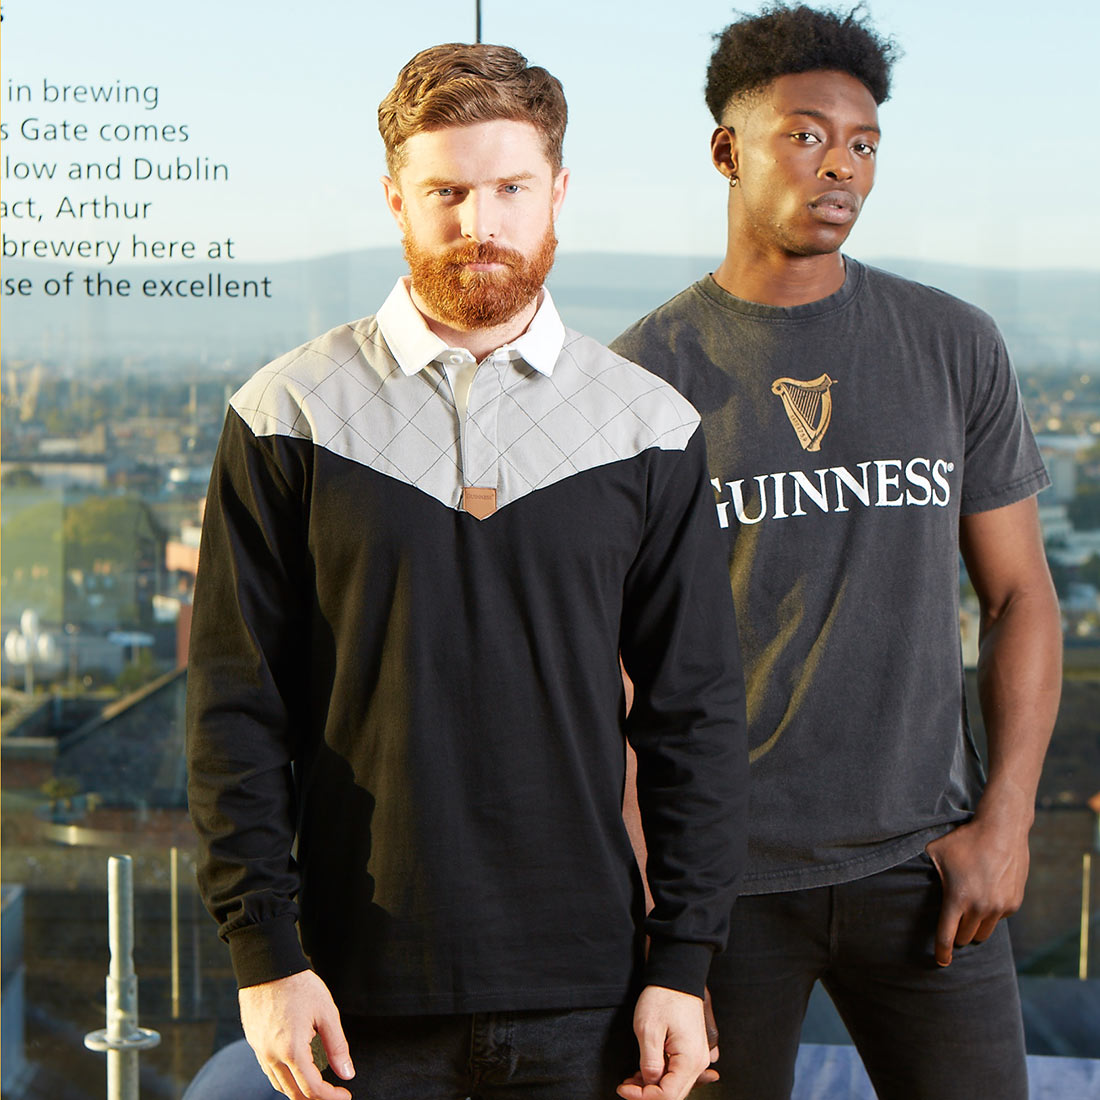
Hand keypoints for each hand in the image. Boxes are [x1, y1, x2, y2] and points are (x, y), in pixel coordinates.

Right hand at [238, 970, 354, 1099]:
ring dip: (299, 1091)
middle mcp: (272, 1056)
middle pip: (294, 1094)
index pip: (312, 1088)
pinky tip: (297, 1069)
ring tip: (317, 1084)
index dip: (331, 1096)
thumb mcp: (326, 1012)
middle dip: (315, 1098)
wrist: (268, 966)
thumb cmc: (299, 985)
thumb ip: (337, 1046)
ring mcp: (260, 1051)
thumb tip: (347, 1073)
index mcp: (292, 1050)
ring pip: (279, 1085)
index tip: (345, 1095)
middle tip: (333, 1093)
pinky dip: (285, 1078)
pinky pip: (269, 1071)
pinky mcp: (254, 1043)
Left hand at [617, 985, 715, 1099]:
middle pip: (673, 1094)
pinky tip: (643, 1072)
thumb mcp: (648, 1029)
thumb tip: (649, 1083)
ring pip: (674, 1085)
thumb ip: (649, 1062)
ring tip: (631, 1079)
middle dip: (647, 1094)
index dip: (644, 1097)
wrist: (676, 975)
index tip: (624, 1089)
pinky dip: (660, 1076)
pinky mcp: (691, 1051)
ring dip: (652, 1087)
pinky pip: (677, 1073)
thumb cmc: (663, 997)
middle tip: (625, 1086)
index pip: (668, 1095)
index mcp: (690, 1060)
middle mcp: (698, 1062)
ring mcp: (697, 1057)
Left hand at [924, 815, 1029, 966]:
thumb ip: (922, 869)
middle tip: (952, 924)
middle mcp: (980, 908)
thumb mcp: (935, 851)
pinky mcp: (1013, 904)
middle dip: (957, 934)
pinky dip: (990, 914)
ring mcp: (1000, 907)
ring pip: (984, 933)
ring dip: (974, 927)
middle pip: (965, 937)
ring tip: (967, 913)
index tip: (941, 962)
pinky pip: (999, 919)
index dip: (942, 952)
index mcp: (957, 899)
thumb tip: (898, 872)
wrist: (1002, 830)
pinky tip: (985, 895)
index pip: (947, 937)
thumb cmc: (963, 840)